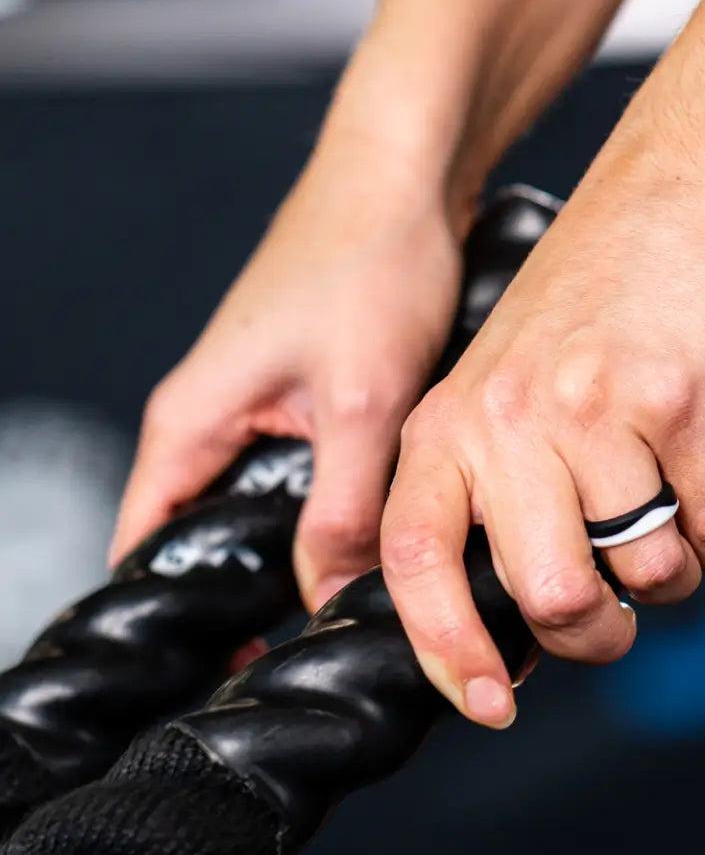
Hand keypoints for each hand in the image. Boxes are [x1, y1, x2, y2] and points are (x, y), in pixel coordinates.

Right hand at [110, 142, 466, 611]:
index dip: (181, 618)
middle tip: (320, 643)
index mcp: (191, 424)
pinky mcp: (308, 401)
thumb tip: (329, 593)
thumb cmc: (367, 264)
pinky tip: (386, 532)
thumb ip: (341, 505)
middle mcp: (216, 423)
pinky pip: (311, 478)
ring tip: (362, 599)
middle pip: (215, 539)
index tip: (233, 670)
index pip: (149, 549)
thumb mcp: (359, 401)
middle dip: (257, 595)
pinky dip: (340, 510)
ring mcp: (263, 412)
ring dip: (308, 551)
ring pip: (271, 510)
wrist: (405, 183)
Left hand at [380, 160, 704, 727]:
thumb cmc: (589, 304)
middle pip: (546, 595)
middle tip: (618, 615)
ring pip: (643, 573)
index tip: (489, 703)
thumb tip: (519, 629)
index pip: (413, 561)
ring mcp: (595, 410)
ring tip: (670, 528)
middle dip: (595, 633)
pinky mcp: (681, 401)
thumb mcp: (503, 389)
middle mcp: (510, 421)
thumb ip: (494, 497)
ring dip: (670, 578)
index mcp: (447, 424)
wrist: (676, 194)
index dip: (445, 651)